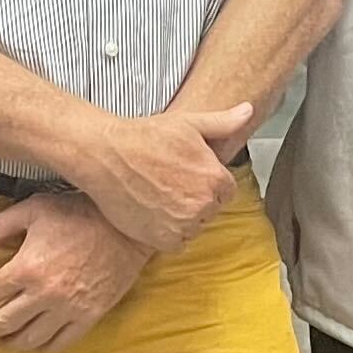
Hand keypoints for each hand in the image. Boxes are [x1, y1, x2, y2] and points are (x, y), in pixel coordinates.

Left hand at [0, 190, 151, 352]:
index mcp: (26, 268)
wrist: (126, 227)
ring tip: (0, 342)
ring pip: (29, 340)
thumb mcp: (36, 209)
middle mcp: (43, 294)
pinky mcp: (88, 317)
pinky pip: (60, 344)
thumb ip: (2, 225)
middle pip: (3, 323)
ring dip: (9, 343)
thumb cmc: (79, 213)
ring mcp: (67, 309)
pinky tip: (34, 344)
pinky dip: (42, 349)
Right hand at [69, 105, 252, 254]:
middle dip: (196, 198)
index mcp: (214, 178)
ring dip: (183, 216)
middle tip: (170, 182)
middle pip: (210, 209)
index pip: (226, 191)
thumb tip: (248, 111)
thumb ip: (223, 122)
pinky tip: (153, 210)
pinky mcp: (161, 240)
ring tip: (159, 194)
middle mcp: (202, 205)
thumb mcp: (188, 123)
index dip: (208, 181)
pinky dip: (167, 231)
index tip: (189, 174)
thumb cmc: (144, 137)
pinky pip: (176, 241)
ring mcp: (181, 225)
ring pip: (194, 226)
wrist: (105, 155)